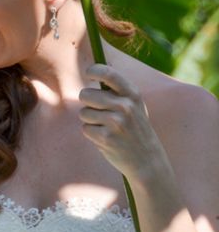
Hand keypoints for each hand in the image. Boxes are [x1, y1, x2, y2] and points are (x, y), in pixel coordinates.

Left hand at [78, 64, 169, 181]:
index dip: (94, 70)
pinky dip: (92, 134)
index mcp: (132, 94)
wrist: (148, 160)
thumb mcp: (134, 106)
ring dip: (90, 121)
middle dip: (87, 104)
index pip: (109, 74)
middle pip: (85, 95)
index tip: (87, 73)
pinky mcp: (107, 137)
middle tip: (100, 113)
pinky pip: (85, 129)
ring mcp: (116, 122)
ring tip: (107, 128)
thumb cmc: (135, 129)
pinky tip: (106, 139)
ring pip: (83, 113)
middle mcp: (125, 106)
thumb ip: (116, 92)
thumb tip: (92, 71)